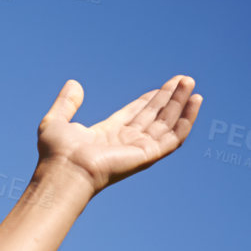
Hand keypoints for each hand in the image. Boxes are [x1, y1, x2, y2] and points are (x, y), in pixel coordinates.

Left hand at [38, 75, 201, 194]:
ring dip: (179, 103)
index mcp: (106, 135)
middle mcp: (124, 142)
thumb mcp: (56, 121)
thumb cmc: (56, 154)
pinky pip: (175, 135)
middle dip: (168, 98)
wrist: (65, 171)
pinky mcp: (149, 154)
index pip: (134, 115)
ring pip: (166, 123)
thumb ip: (66, 103)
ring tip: (189, 82)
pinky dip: (187, 118)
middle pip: (153, 116)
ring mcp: (138, 148)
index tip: (162, 87)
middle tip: (183, 79)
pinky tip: (194, 100)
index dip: (148, 101)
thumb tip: (73, 83)